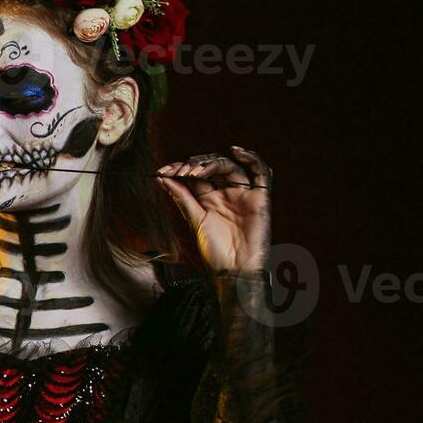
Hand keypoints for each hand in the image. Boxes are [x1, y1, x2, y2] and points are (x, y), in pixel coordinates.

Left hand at [156, 146, 271, 273]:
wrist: (235, 269)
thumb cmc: (214, 250)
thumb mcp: (194, 220)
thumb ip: (182, 197)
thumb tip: (161, 177)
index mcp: (208, 198)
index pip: (194, 175)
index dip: (180, 169)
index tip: (163, 171)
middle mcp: (225, 193)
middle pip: (212, 167)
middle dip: (195, 165)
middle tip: (182, 172)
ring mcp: (243, 193)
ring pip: (231, 166)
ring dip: (213, 163)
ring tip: (197, 169)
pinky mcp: (260, 197)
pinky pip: (261, 172)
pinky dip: (251, 158)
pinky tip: (235, 152)